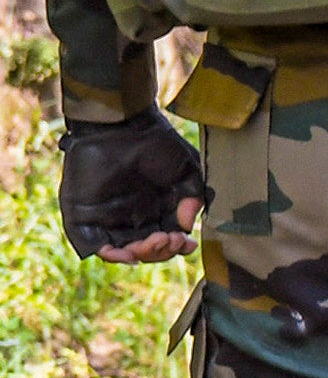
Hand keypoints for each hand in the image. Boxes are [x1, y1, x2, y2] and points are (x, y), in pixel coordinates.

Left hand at [61, 113, 210, 263]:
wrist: (122, 124)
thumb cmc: (157, 142)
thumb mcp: (187, 169)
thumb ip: (194, 196)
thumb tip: (187, 224)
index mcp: (155, 209)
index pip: (166, 239)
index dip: (177, 246)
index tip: (187, 241)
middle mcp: (131, 216)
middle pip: (146, 249)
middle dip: (161, 250)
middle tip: (170, 237)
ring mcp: (106, 217)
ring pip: (121, 250)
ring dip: (139, 253)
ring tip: (155, 241)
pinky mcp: (83, 215)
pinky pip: (89, 242)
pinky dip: (107, 253)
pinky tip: (124, 253)